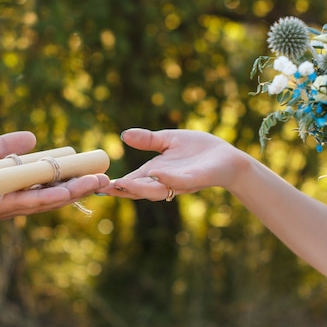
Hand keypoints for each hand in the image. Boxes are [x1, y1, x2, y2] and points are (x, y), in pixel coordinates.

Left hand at [0, 131, 108, 220]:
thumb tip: (33, 137)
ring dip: (71, 193)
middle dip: (80, 187)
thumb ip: (6, 148)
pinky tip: (65, 193)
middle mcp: (12, 199)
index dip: (71, 179)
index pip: (48, 184)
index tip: (93, 169)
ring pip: (44, 201)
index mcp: (12, 187)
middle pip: (53, 194)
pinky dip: (45, 198)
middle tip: (106, 177)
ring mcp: (3, 205)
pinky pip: (22, 203)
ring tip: (96, 183)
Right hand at [96, 128, 241, 200]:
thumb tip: (124, 135)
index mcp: (156, 172)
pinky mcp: (196, 179)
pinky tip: (156, 173)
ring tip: (123, 183)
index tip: (98, 184)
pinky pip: (179, 182)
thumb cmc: (200, 149)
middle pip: (140, 190)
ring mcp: (180, 182)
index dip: (116, 183)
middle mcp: (165, 181)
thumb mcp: (169, 140)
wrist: (228, 157)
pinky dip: (167, 179)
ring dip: (139, 188)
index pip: (132, 181)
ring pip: (156, 191)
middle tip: (104, 188)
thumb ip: (148, 140)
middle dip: (123, 190)